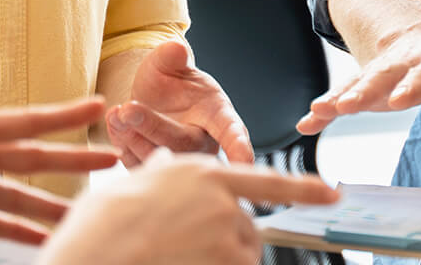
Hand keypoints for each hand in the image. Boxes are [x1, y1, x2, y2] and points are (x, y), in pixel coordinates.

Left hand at [0, 98, 119, 243]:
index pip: (18, 123)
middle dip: (69, 159)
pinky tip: (36, 239)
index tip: (97, 105)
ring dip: (45, 204)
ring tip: (82, 214)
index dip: (59, 116)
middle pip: (26, 159)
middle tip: (113, 159)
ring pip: (10, 194)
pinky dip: (9, 230)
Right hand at [42, 149, 340, 264]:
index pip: (265, 180)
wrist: (88, 260)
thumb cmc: (98, 231)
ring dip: (218, 261)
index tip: (332, 193)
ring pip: (240, 256)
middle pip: (246, 230)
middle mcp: (221, 201)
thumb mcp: (127, 187)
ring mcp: (225, 237)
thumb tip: (168, 166)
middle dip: (226, 243)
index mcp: (201, 174)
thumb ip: (160, 175)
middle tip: (182, 249)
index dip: (303, 188)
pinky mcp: (226, 263)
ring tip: (172, 257)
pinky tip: (177, 263)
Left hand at [106, 40, 255, 165]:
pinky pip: (136, 163)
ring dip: (132, 136)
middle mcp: (201, 141)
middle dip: (152, 126)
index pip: (232, 131)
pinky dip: (121, 143)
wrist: (148, 95)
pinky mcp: (152, 167)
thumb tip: (177, 49)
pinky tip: (115, 121)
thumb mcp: (169, 61)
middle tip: (128, 108)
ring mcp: (176, 158)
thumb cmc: (169, 79)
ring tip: (117, 112)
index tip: (245, 161)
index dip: (239, 145)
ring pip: (157, 158)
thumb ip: (172, 56)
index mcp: (217, 114)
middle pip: (182, 144)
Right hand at [297, 16, 420, 141]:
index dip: (415, 84)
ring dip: (341, 96)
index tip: (400, 99)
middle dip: (370, 88)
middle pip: (389, 73)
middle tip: (352, 105)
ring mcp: (383, 70)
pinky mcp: (364, 82)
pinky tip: (308, 121)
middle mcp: (408, 61)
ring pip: (361, 81)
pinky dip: (324, 107)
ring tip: (323, 110)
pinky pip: (342, 94)